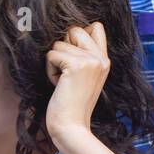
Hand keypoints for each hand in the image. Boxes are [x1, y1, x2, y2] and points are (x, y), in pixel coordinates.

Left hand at [44, 22, 110, 151]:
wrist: (71, 127)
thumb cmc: (70, 103)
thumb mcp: (83, 76)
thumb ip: (82, 55)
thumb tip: (69, 30)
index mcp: (104, 60)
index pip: (96, 26)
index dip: (76, 35)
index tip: (71, 58)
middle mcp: (101, 58)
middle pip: (74, 29)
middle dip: (62, 48)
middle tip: (66, 73)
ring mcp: (91, 60)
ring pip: (59, 43)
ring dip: (53, 63)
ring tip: (63, 82)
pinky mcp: (77, 65)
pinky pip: (51, 54)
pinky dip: (49, 70)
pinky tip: (58, 85)